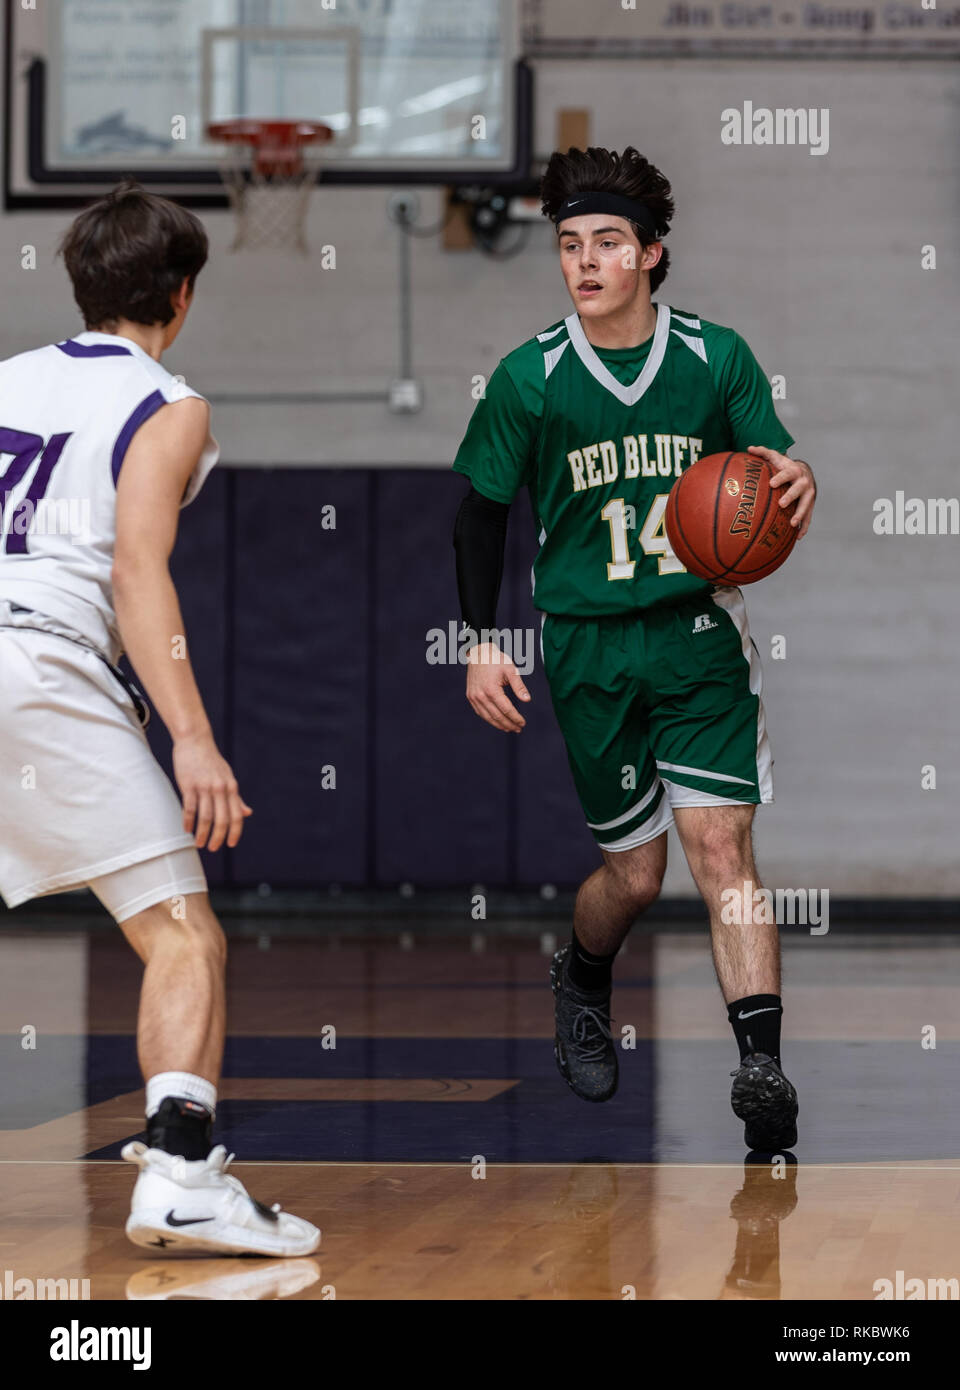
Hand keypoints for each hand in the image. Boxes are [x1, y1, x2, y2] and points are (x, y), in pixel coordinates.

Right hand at [173, 732, 251, 850]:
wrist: (195, 740)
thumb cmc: (212, 761)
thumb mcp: (228, 777)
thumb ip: (236, 797)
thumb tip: (247, 813)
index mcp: (232, 787)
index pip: (237, 815)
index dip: (235, 832)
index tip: (231, 844)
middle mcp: (220, 788)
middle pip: (222, 820)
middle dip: (218, 837)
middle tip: (213, 848)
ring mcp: (204, 787)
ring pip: (205, 817)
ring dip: (202, 834)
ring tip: (199, 844)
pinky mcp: (189, 785)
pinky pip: (190, 809)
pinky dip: (188, 822)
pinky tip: (187, 829)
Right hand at [465, 642, 530, 732]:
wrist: (479, 653)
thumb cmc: (496, 660)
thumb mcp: (511, 670)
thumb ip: (519, 686)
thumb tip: (527, 700)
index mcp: (492, 689)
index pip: (506, 709)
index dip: (515, 718)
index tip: (523, 723)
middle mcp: (481, 695)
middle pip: (497, 716)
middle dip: (509, 724)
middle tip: (518, 729)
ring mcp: (474, 697)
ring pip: (487, 717)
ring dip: (499, 725)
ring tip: (509, 728)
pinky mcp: (471, 696)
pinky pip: (480, 712)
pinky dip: (489, 719)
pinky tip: (497, 722)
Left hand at [747, 445, 815, 537]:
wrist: (805, 471)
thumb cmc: (784, 466)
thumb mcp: (775, 457)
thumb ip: (763, 452)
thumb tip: (748, 448)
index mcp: (794, 470)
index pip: (787, 473)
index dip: (780, 478)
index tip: (771, 483)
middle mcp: (804, 482)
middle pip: (799, 489)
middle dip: (791, 496)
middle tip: (781, 504)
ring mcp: (809, 494)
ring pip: (807, 504)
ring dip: (800, 514)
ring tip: (792, 524)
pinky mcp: (810, 505)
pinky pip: (809, 517)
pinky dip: (804, 527)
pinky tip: (798, 537)